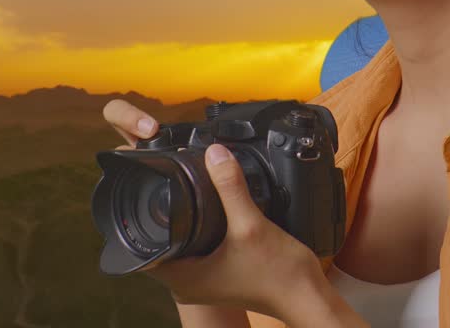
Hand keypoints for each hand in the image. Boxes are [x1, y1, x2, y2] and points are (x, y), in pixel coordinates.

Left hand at [100, 99, 322, 321]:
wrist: (305, 295)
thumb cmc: (279, 274)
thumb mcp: (251, 224)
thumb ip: (231, 187)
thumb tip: (215, 154)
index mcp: (184, 279)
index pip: (144, 249)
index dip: (145, 220)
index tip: (151, 194)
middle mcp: (188, 286)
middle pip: (160, 245)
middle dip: (166, 217)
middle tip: (172, 188)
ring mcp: (204, 284)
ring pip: (179, 248)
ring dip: (184, 225)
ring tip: (191, 198)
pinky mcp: (219, 278)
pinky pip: (197, 253)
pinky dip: (200, 235)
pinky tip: (214, 217)